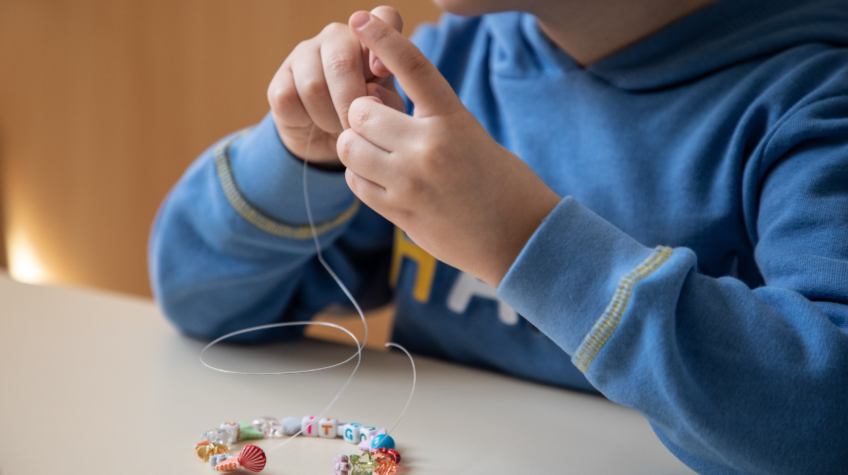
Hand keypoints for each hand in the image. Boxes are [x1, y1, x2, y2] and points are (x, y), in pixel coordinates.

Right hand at [266, 6, 406, 165]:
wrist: (326, 140)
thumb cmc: (365, 119)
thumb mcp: (385, 113)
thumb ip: (389, 103)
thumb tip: (372, 94)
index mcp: (372, 41)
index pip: (384, 17)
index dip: (383, 38)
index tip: (380, 71)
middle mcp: (338, 37)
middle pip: (340, 63)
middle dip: (349, 104)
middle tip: (354, 128)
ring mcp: (305, 53)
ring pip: (313, 85)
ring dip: (328, 117)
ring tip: (337, 127)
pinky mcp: (280, 77)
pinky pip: (288, 99)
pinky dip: (304, 120)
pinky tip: (312, 122)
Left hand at [338, 11, 561, 286]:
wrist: (522, 238)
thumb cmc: (503, 184)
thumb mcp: (473, 137)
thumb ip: (430, 122)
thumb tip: (381, 112)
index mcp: (453, 120)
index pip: (412, 66)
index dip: (382, 39)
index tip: (360, 19)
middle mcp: (429, 147)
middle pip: (361, 111)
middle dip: (362, 116)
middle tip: (378, 127)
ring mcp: (411, 182)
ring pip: (349, 147)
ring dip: (356, 147)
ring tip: (377, 154)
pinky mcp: (400, 213)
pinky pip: (355, 183)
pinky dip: (360, 177)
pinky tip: (381, 180)